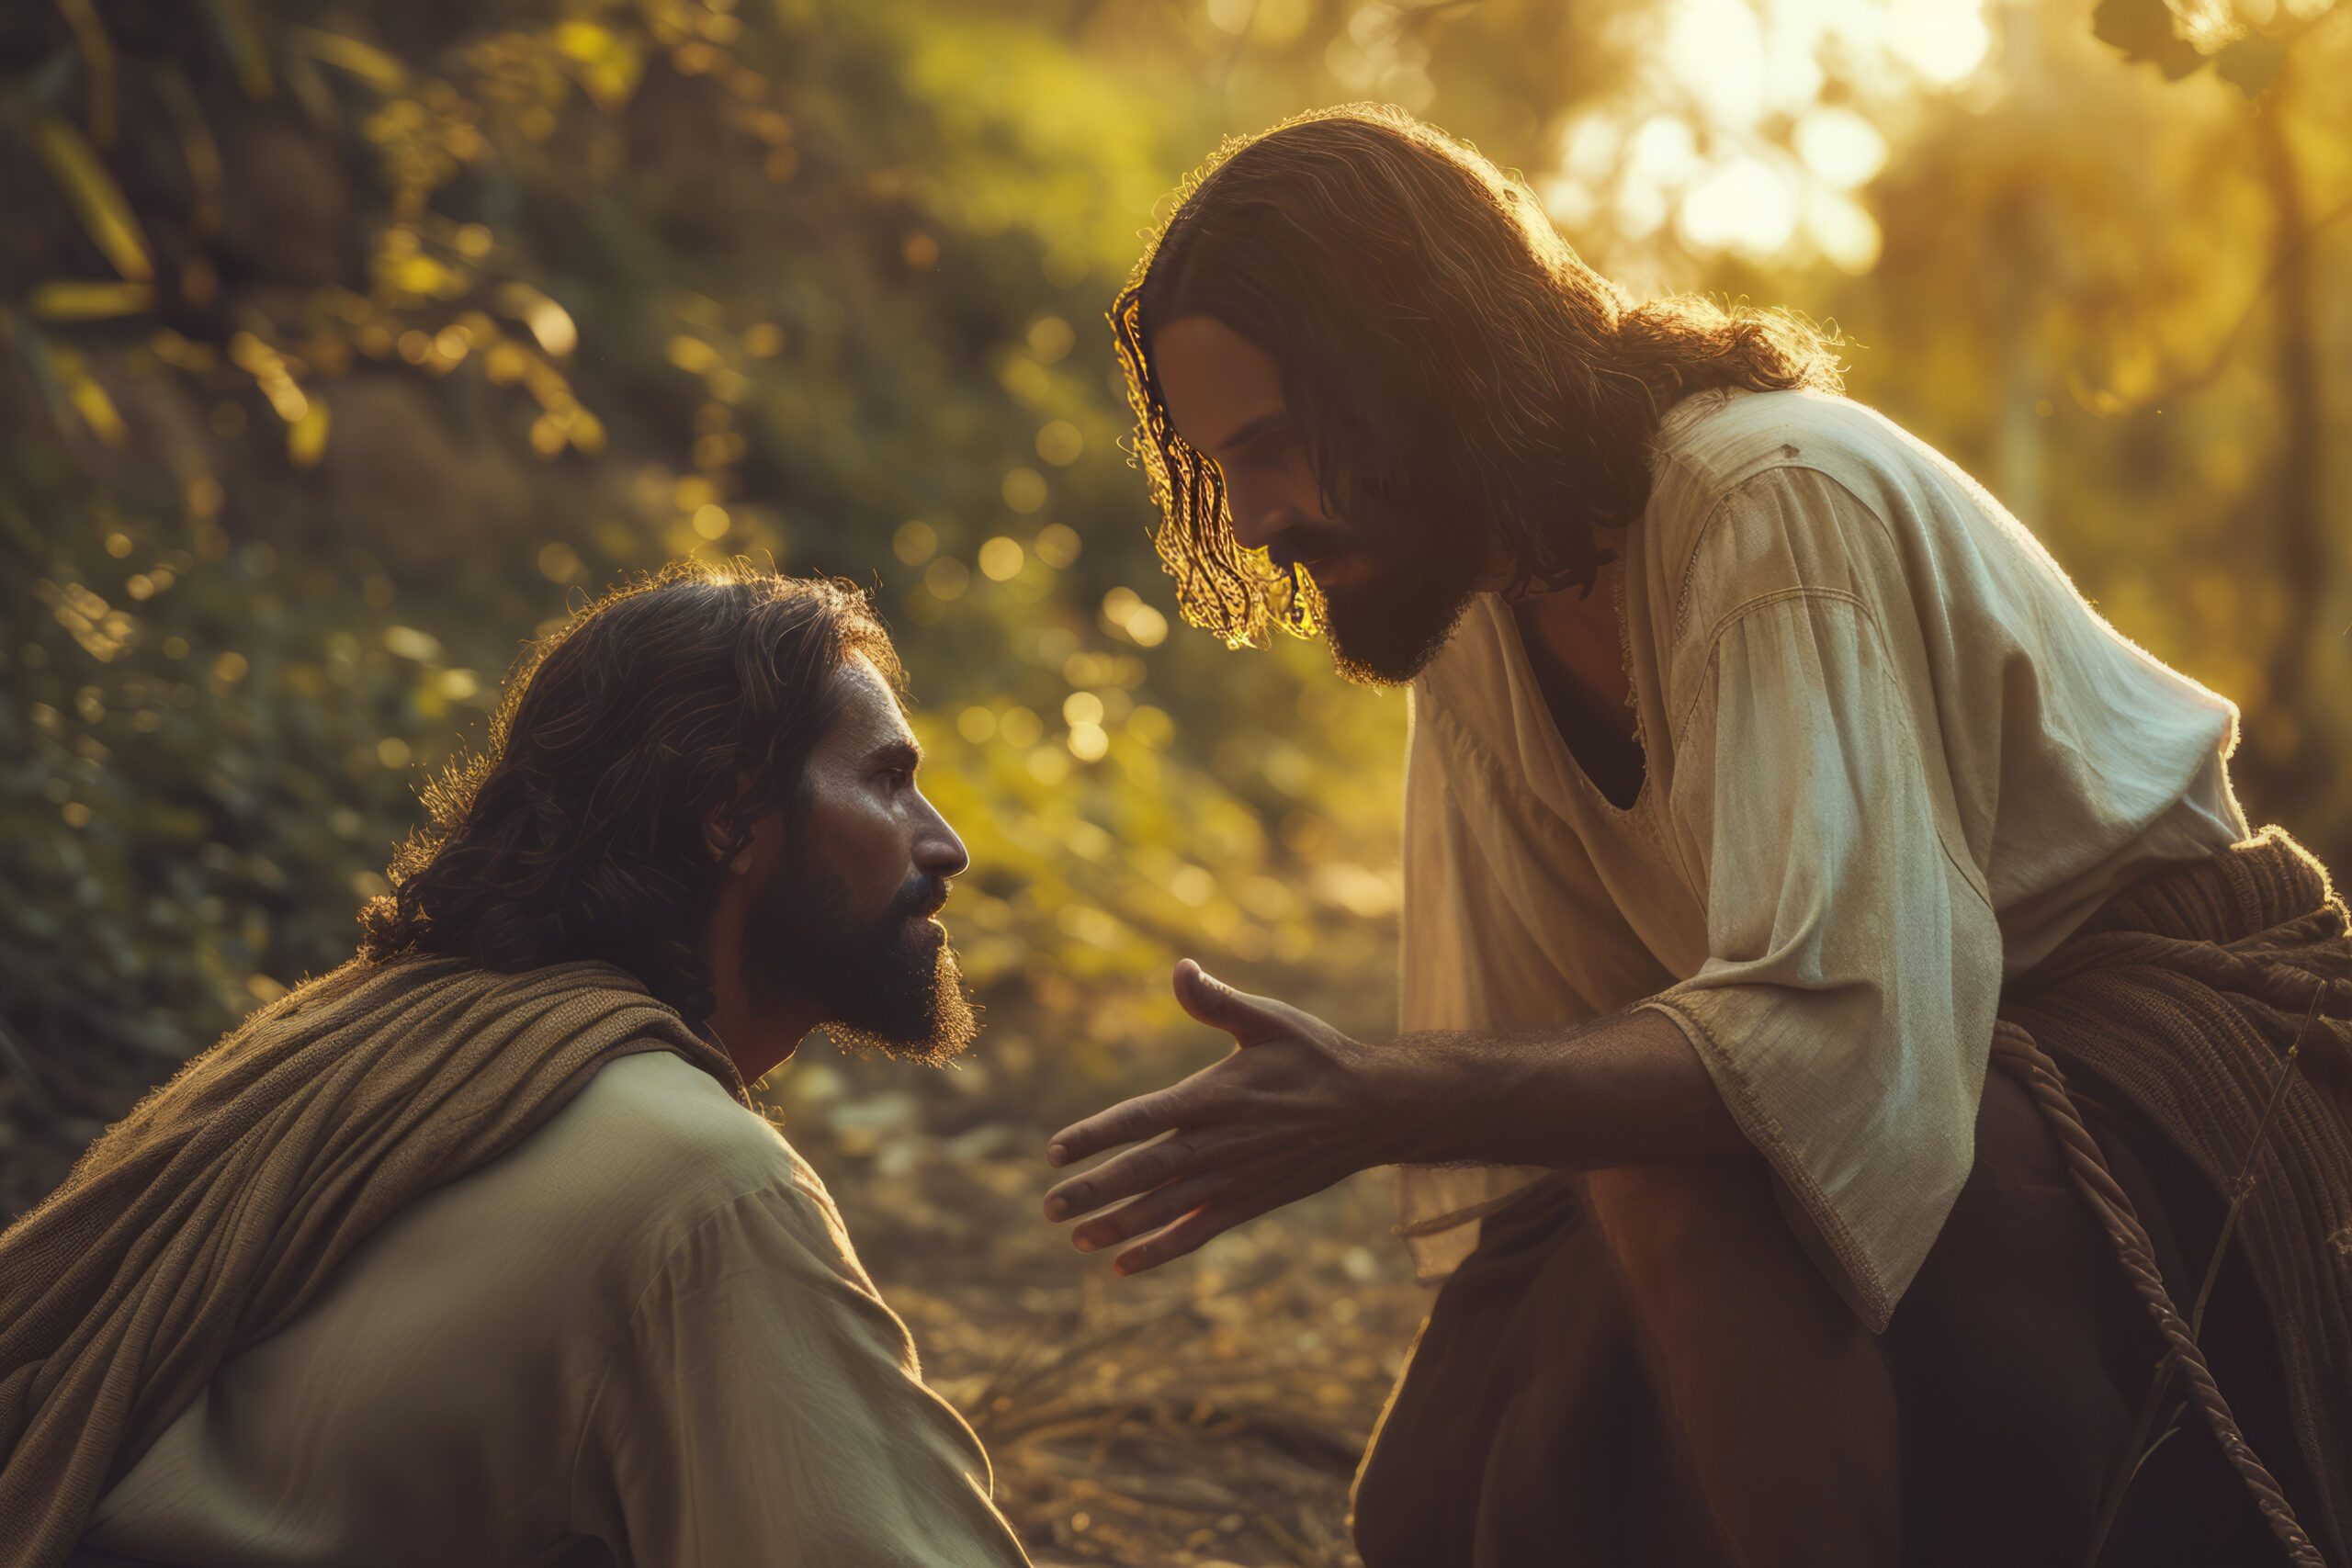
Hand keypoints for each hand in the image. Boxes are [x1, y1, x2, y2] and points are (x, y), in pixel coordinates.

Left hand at [1041, 959, 1419, 1273]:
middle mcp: (1220, 1144)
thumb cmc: (1317, 1056)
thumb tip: (1179, 968)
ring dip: (1119, 1226)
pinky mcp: (1250, 1203)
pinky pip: (1198, 1234)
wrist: (1376, 1109)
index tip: (1053, 1151)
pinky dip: (1161, 1251)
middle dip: (1095, 1190)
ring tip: (1075, 1239)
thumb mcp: (1269, 1019)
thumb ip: (1217, 1000)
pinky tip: (1123, 1266)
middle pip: (1145, 1171)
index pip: (1142, 1118)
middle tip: (1049, 1207)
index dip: (1096, 1135)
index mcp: (1215, 1096)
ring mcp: (1235, 1179)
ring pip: (1166, 1209)